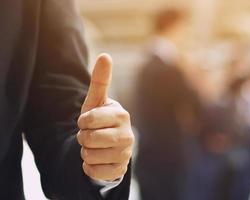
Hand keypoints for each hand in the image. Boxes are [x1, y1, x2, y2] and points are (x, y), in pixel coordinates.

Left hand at [77, 54, 133, 180]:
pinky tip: (98, 159)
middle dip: (82, 137)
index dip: (82, 122)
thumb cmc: (100, 120)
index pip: (88, 120)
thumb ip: (100, 80)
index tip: (87, 121)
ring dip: (85, 152)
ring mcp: (125, 154)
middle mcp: (127, 134)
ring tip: (95, 146)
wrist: (110, 145)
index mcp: (122, 115)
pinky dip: (89, 167)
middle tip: (90, 135)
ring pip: (89, 156)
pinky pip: (93, 171)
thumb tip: (105, 55)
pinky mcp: (120, 170)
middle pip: (88, 139)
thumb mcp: (97, 101)